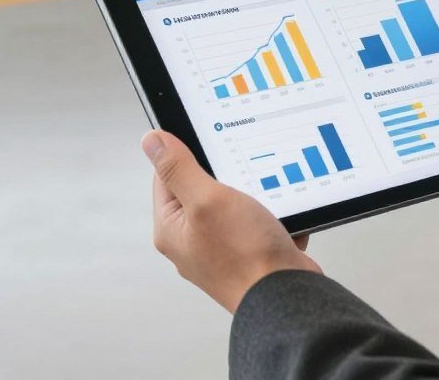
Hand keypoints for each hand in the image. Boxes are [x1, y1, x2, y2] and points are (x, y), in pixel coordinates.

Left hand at [142, 130, 321, 312]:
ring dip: (252, 193)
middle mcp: (191, 240)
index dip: (187, 154)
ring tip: (262, 199)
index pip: (166, 175)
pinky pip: (256, 218)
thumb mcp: (207, 199)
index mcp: (171, 229)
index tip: (209, 144)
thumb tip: (151, 141)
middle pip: (201, 186)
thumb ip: (178, 168)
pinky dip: (269, 213)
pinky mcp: (248, 251)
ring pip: (233, 200)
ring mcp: (220, 248)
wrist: (287, 296)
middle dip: (226, 174)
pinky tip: (277, 218)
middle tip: (241, 173)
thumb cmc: (245, 255)